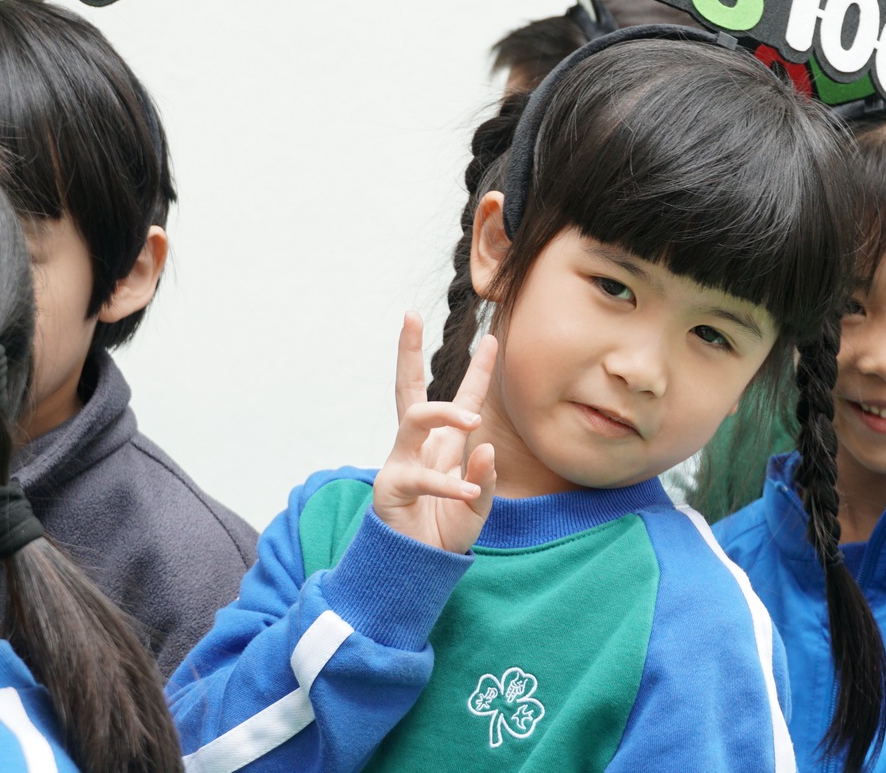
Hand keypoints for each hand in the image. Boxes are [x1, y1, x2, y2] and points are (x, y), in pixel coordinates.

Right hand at [372, 314, 498, 553]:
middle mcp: (420, 445)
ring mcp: (402, 462)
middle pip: (409, 389)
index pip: (464, 398)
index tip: (492, 337)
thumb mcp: (477, 505)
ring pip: (414, 419)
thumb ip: (485, 479)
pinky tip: (470, 491)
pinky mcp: (392, 488)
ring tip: (474, 420)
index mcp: (444, 444)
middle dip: (407, 352)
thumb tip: (487, 447)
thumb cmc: (445, 531)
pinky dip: (449, 484)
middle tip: (410, 316)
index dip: (479, 370)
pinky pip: (422, 478)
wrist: (417, 569)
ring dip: (444, 413)